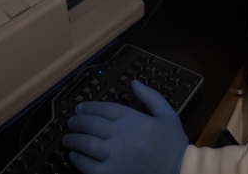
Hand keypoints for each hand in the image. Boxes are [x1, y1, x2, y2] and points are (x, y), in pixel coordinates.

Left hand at [63, 81, 187, 173]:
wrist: (179, 170)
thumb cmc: (173, 144)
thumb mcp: (167, 114)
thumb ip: (151, 96)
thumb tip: (134, 82)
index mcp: (133, 119)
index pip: (104, 108)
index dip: (88, 107)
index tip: (80, 108)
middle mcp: (121, 135)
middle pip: (91, 124)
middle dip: (77, 122)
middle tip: (71, 123)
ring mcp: (114, 155)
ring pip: (85, 144)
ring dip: (73, 140)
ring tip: (68, 139)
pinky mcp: (111, 173)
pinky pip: (88, 166)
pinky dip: (78, 160)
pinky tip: (74, 156)